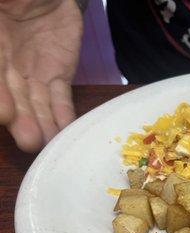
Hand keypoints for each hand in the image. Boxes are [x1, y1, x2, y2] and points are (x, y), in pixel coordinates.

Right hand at [0, 0, 81, 151]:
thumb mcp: (3, 3)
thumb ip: (2, 22)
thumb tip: (1, 53)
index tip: (3, 115)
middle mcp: (6, 65)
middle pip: (12, 96)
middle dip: (21, 119)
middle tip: (29, 140)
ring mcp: (33, 73)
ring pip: (36, 103)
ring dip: (41, 124)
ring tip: (46, 143)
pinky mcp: (58, 75)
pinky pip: (61, 99)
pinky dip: (63, 116)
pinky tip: (65, 133)